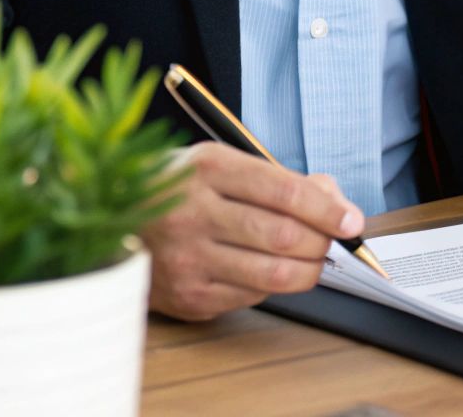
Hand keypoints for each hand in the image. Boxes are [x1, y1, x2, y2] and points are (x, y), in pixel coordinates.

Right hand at [144, 142, 364, 320]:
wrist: (110, 222)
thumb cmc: (181, 191)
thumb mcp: (226, 165)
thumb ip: (285, 181)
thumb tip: (339, 207)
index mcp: (208, 169)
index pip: (286, 193)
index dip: (328, 210)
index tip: (352, 222)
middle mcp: (192, 213)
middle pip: (285, 237)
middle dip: (323, 242)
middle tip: (333, 241)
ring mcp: (186, 259)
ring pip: (274, 274)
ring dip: (309, 270)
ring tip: (313, 259)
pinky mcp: (187, 296)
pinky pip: (252, 297)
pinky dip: (274, 286)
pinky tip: (268, 270)